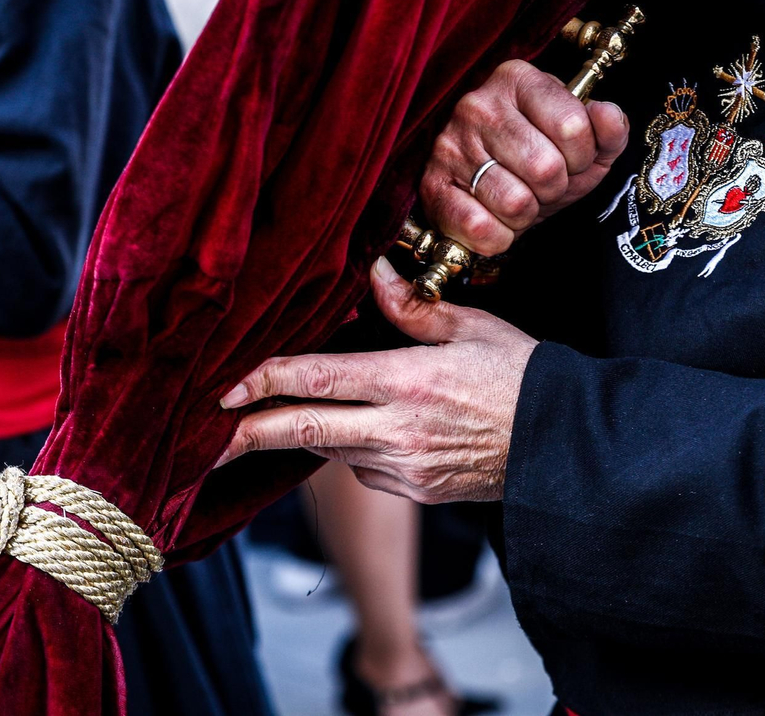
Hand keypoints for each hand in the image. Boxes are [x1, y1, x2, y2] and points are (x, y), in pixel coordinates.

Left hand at [217, 256, 537, 502]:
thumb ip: (412, 306)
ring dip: (304, 432)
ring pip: (330, 450)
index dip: (261, 382)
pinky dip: (350, 447)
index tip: (223, 387)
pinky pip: (362, 469)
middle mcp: (398, 433)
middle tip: (201, 439)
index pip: (315, 381)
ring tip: (277, 416)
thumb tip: (372, 271)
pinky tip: (361, 428)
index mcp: (408, 383)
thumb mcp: (471, 326)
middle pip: (302, 432)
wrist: (564, 446)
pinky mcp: (414, 493)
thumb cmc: (522, 376)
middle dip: (245, 435)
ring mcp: (404, 470)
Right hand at [421, 58, 628, 255]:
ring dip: (526, 214)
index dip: (581, 157)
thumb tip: (608, 115)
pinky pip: (482, 228)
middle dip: (554, 189)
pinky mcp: (431, 185)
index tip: (568, 158)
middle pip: (546, 168)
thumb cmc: (538, 159)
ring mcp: (450, 144)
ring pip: (516, 203)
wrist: (486, 189)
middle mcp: (478, 105)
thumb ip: (608, 129)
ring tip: (518, 198)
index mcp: (519, 80)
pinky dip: (499, 236)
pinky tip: (494, 217)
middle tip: (541, 184)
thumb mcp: (584, 143)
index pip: (573, 126)